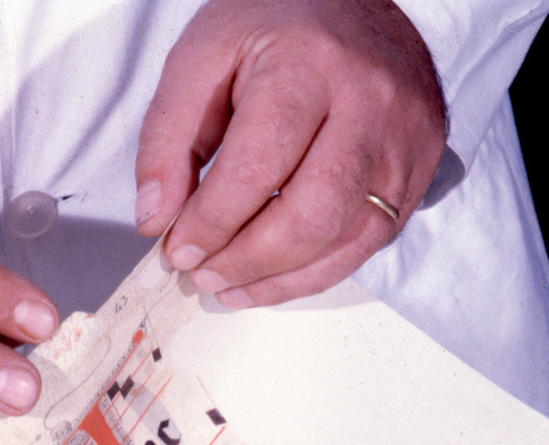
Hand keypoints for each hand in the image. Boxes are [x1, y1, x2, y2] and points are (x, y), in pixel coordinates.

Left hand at [136, 0, 445, 307]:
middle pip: (311, 214)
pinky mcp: (420, 166)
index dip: (210, 222)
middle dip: (246, 260)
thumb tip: (157, 219)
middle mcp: (371, 102)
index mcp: (308, 65)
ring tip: (228, 285)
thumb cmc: (271, 23)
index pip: (256, 168)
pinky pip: (370, 240)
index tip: (176, 249)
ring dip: (279, 278)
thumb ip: (168, 138)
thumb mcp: (200, 58)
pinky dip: (315, 272)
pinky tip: (270, 278)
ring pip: (346, 238)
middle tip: (202, 275)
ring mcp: (405, 139)